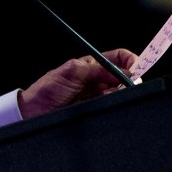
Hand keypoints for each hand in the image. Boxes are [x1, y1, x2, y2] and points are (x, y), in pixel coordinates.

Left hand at [17, 48, 137, 119]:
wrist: (33, 113)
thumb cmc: (47, 89)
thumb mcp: (71, 71)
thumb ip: (97, 69)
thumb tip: (124, 71)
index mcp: (91, 65)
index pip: (118, 58)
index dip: (130, 60)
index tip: (137, 67)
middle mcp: (97, 80)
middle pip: (124, 76)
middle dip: (130, 78)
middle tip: (129, 83)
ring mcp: (98, 96)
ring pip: (120, 92)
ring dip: (121, 92)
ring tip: (110, 95)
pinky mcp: (96, 111)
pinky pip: (112, 106)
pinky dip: (115, 104)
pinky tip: (109, 104)